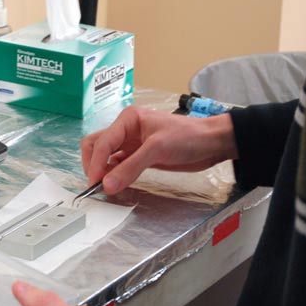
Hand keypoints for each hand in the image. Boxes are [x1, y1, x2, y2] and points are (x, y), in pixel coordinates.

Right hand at [81, 106, 237, 193]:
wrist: (212, 143)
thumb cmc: (189, 136)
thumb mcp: (157, 149)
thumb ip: (130, 168)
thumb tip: (107, 185)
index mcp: (128, 119)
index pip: (101, 142)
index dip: (95, 163)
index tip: (94, 183)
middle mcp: (126, 129)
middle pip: (97, 146)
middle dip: (93, 164)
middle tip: (96, 184)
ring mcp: (132, 143)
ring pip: (106, 156)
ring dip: (103, 171)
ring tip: (105, 187)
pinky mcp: (139, 156)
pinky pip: (119, 165)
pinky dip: (114, 175)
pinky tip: (116, 184)